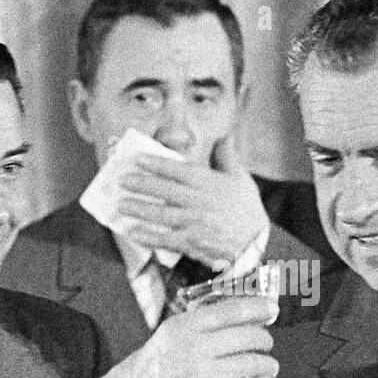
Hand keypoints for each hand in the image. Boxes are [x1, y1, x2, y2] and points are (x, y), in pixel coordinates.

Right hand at [74, 295, 277, 377]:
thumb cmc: (147, 371)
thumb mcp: (168, 336)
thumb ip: (200, 326)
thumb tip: (241, 317)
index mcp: (183, 326)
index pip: (231, 309)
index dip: (257, 307)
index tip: (270, 309)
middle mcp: (195, 347)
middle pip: (249, 335)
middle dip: (264, 339)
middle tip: (265, 344)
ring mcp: (203, 374)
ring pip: (254, 362)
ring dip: (267, 365)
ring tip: (266, 367)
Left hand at [117, 151, 269, 269]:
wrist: (256, 243)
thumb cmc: (247, 210)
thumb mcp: (241, 178)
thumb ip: (228, 155)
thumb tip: (223, 134)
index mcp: (208, 183)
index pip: (177, 170)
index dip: (155, 163)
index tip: (138, 159)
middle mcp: (197, 201)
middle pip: (163, 190)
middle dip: (140, 184)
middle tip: (121, 181)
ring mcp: (193, 223)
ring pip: (160, 214)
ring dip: (138, 209)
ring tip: (121, 205)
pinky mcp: (191, 243)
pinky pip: (165, 239)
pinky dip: (148, 236)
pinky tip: (134, 232)